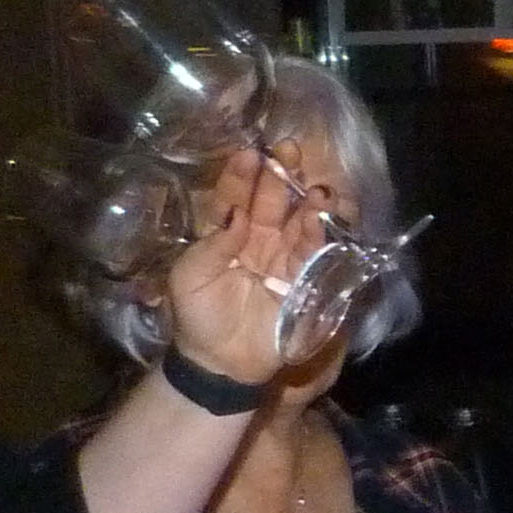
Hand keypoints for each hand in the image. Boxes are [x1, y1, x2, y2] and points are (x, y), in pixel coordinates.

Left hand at [156, 144, 320, 387]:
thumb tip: (238, 214)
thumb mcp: (190, 276)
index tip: (249, 152)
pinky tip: (321, 214)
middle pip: (272, 200)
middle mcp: (258, 239)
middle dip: (280, 174)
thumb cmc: (198, 317)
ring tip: (315, 186)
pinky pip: (314, 250)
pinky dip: (320, 230)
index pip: (235, 196)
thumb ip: (214, 243)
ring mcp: (283, 258)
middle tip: (288, 150)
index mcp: (226, 234)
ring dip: (308, 200)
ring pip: (298, 220)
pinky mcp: (304, 278)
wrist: (220, 363)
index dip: (241, 175)